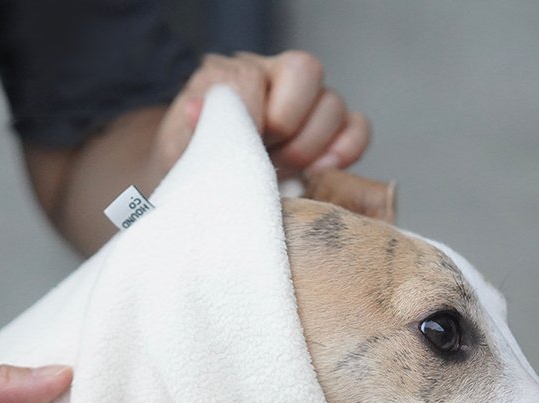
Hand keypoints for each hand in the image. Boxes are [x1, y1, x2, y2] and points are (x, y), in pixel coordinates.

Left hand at [153, 50, 371, 179]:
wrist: (209, 196)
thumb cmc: (195, 173)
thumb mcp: (181, 157)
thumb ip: (190, 134)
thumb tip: (199, 109)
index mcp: (231, 76)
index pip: (251, 75)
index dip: (250, 117)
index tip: (238, 150)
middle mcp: (273, 79)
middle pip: (306, 70)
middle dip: (288, 125)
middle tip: (267, 161)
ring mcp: (307, 105)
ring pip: (333, 104)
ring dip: (310, 147)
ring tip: (284, 174)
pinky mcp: (333, 133)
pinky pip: (358, 129)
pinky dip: (345, 152)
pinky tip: (318, 174)